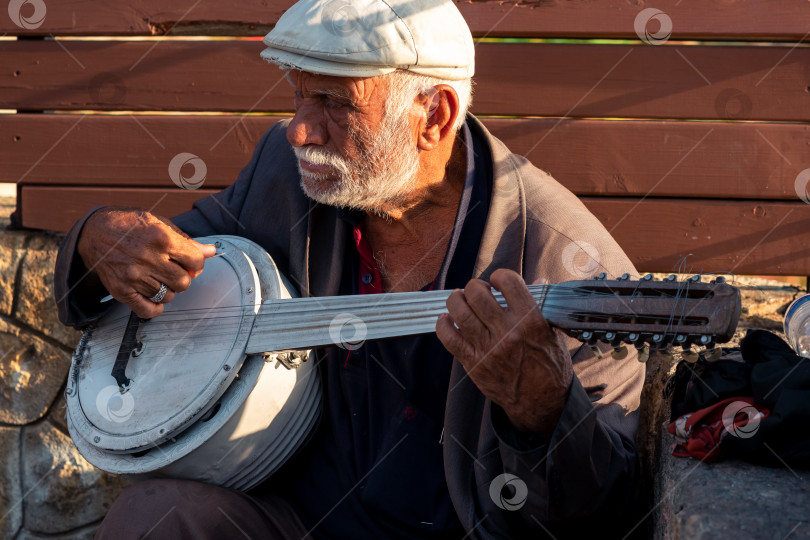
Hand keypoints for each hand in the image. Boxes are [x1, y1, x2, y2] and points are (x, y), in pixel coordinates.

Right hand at [76, 208, 215, 318]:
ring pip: (168, 296)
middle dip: (183, 277)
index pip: (196, 262)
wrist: (94, 232)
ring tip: (158, 277)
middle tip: (172, 270)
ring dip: (168, 289)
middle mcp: (147, 258)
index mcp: (161, 238)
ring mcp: (133, 276)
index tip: (189, 262)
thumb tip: (210, 252)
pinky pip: (149, 310)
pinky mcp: (121, 290)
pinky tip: (154, 295)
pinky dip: (156, 307)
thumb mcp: (160, 224)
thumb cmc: (130, 225)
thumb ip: (186, 241)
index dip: (196, 264)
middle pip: (184, 282)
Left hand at [436, 269, 573, 438]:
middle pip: (477, 294)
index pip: (508, 282)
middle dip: (474, 286)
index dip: (500, 276)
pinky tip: (446, 319)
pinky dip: (443, 325)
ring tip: (460, 299)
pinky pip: (449, 339)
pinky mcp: (474, 363)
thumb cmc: (550, 368)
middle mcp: (507, 332)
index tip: (498, 282)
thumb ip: (543, 306)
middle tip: (478, 291)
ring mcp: (488, 348)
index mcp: (530, 321)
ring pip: (460, 312)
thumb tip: (537, 280)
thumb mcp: (554, 334)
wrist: (541, 403)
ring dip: (456, 300)